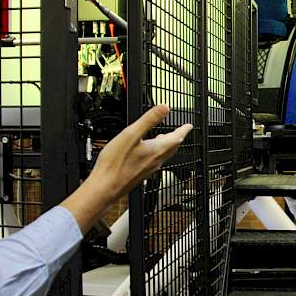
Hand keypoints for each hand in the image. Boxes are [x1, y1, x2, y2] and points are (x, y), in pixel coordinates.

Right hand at [62, 105, 191, 231]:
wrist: (106, 187)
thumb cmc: (116, 163)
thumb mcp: (131, 134)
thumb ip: (149, 120)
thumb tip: (164, 108)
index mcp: (156, 149)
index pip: (176, 137)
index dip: (184, 130)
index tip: (189, 126)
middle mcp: (156, 160)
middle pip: (172, 147)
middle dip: (177, 137)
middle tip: (181, 132)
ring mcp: (149, 169)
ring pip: (164, 155)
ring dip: (168, 145)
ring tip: (166, 139)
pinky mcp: (141, 174)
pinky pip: (154, 161)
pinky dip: (157, 153)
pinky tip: (148, 153)